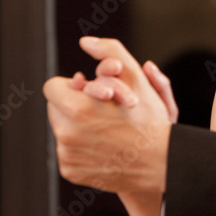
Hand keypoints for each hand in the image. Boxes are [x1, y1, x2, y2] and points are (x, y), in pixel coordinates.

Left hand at [44, 37, 171, 192]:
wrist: (162, 164)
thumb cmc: (151, 123)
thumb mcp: (136, 79)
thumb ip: (110, 52)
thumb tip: (86, 43)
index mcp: (77, 108)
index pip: (53, 87)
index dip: (75, 86)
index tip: (93, 92)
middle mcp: (66, 134)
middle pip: (56, 108)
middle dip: (76, 105)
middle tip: (103, 109)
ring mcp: (67, 156)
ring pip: (62, 130)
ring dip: (78, 126)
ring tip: (107, 129)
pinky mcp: (71, 172)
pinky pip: (67, 152)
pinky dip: (82, 147)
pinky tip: (104, 146)